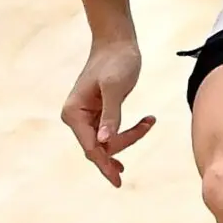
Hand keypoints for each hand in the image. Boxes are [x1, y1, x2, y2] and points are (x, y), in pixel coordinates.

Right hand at [62, 38, 154, 186]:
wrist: (117, 41)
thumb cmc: (116, 61)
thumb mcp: (116, 87)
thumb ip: (111, 114)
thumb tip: (105, 142)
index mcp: (74, 112)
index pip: (91, 147)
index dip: (104, 164)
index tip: (118, 180)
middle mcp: (75, 116)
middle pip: (98, 147)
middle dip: (120, 148)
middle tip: (139, 141)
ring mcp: (85, 116)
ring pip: (106, 141)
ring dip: (128, 137)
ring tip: (148, 122)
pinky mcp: (97, 113)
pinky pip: (110, 132)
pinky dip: (128, 131)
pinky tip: (145, 123)